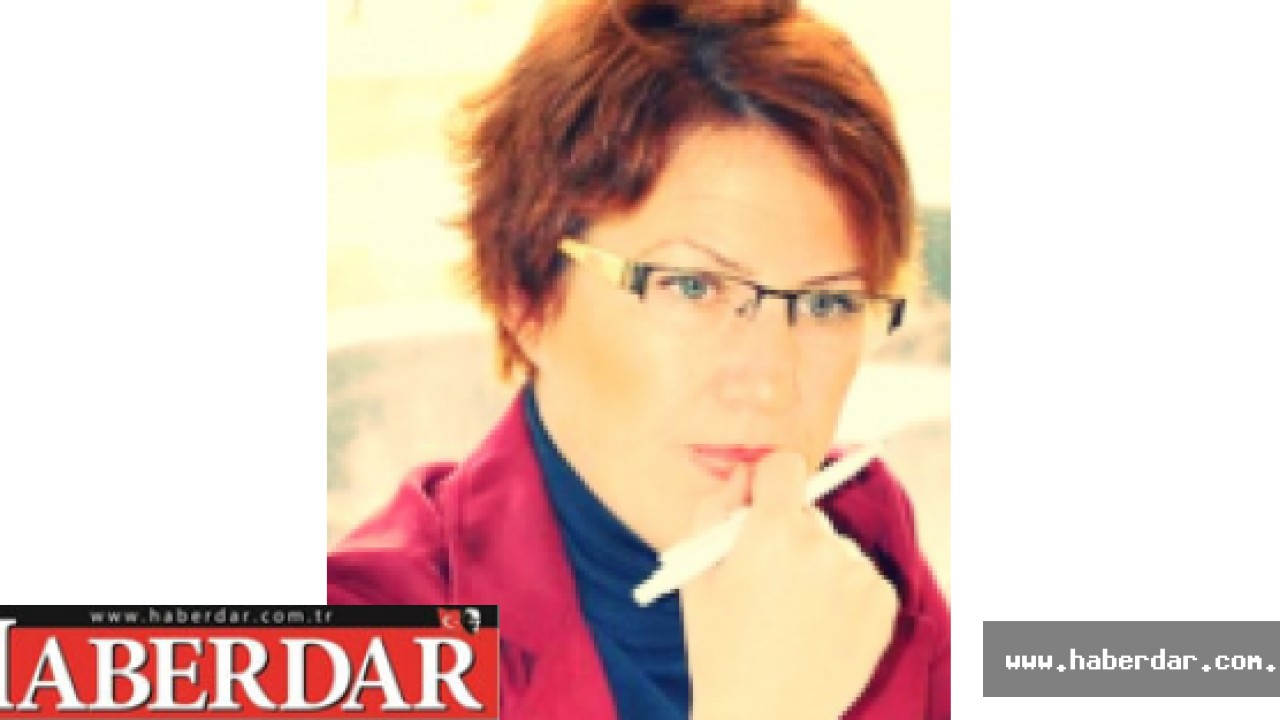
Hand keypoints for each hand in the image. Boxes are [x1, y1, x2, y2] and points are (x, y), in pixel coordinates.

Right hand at [681, 451, 898, 719]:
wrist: (763, 716)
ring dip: (816, 565)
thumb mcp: (696, 572)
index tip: (760, 506)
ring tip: (793, 614)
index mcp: (772, 530)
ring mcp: (858, 573)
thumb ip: (715, 508)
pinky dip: (843, 592)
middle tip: (765, 581)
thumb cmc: (718, 646)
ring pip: (833, 546)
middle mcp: (822, 544)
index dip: (767, 483)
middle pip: (806, 512)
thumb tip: (745, 474)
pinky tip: (819, 625)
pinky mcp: (883, 601)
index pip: (784, 466)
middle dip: (786, 534)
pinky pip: (859, 575)